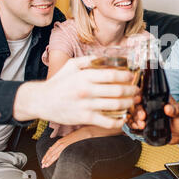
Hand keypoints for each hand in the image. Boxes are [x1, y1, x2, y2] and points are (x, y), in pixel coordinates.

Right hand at [14, 56, 138, 128]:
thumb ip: (89, 60)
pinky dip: (118, 121)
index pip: (113, 74)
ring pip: (116, 105)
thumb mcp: (71, 65)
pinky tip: (123, 118)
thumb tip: (107, 57)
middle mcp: (87, 90)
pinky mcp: (85, 118)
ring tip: (133, 102)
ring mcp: (86, 105)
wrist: (41, 100)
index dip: (127, 76)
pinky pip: (107, 122)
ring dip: (129, 104)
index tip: (132, 76)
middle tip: (136, 90)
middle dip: (132, 91)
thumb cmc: (58, 82)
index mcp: (85, 76)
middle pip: (118, 90)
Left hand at [41, 128, 87, 167]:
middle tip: (42, 165)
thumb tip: (56, 148)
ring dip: (48, 160)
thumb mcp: (69, 139)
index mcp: (61, 141)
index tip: (44, 160)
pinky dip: (53, 158)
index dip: (47, 155)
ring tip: (45, 165)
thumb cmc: (79, 135)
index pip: (51, 149)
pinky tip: (50, 161)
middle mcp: (60, 142)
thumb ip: (63, 143)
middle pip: (51, 152)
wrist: (85, 132)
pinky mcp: (66, 146)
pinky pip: (58, 154)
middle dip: (46, 159)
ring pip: (53, 154)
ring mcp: (63, 144)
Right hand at [127, 96, 178, 145]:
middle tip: (142, 117)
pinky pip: (136, 123)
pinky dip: (133, 125)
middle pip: (138, 104)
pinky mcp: (146, 125)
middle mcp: (152, 106)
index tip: (138, 100)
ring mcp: (148, 115)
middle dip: (137, 110)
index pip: (146, 94)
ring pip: (135, 114)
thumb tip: (167, 108)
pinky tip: (136, 127)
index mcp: (159, 99)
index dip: (139, 95)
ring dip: (135, 119)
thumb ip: (175, 110)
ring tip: (141, 125)